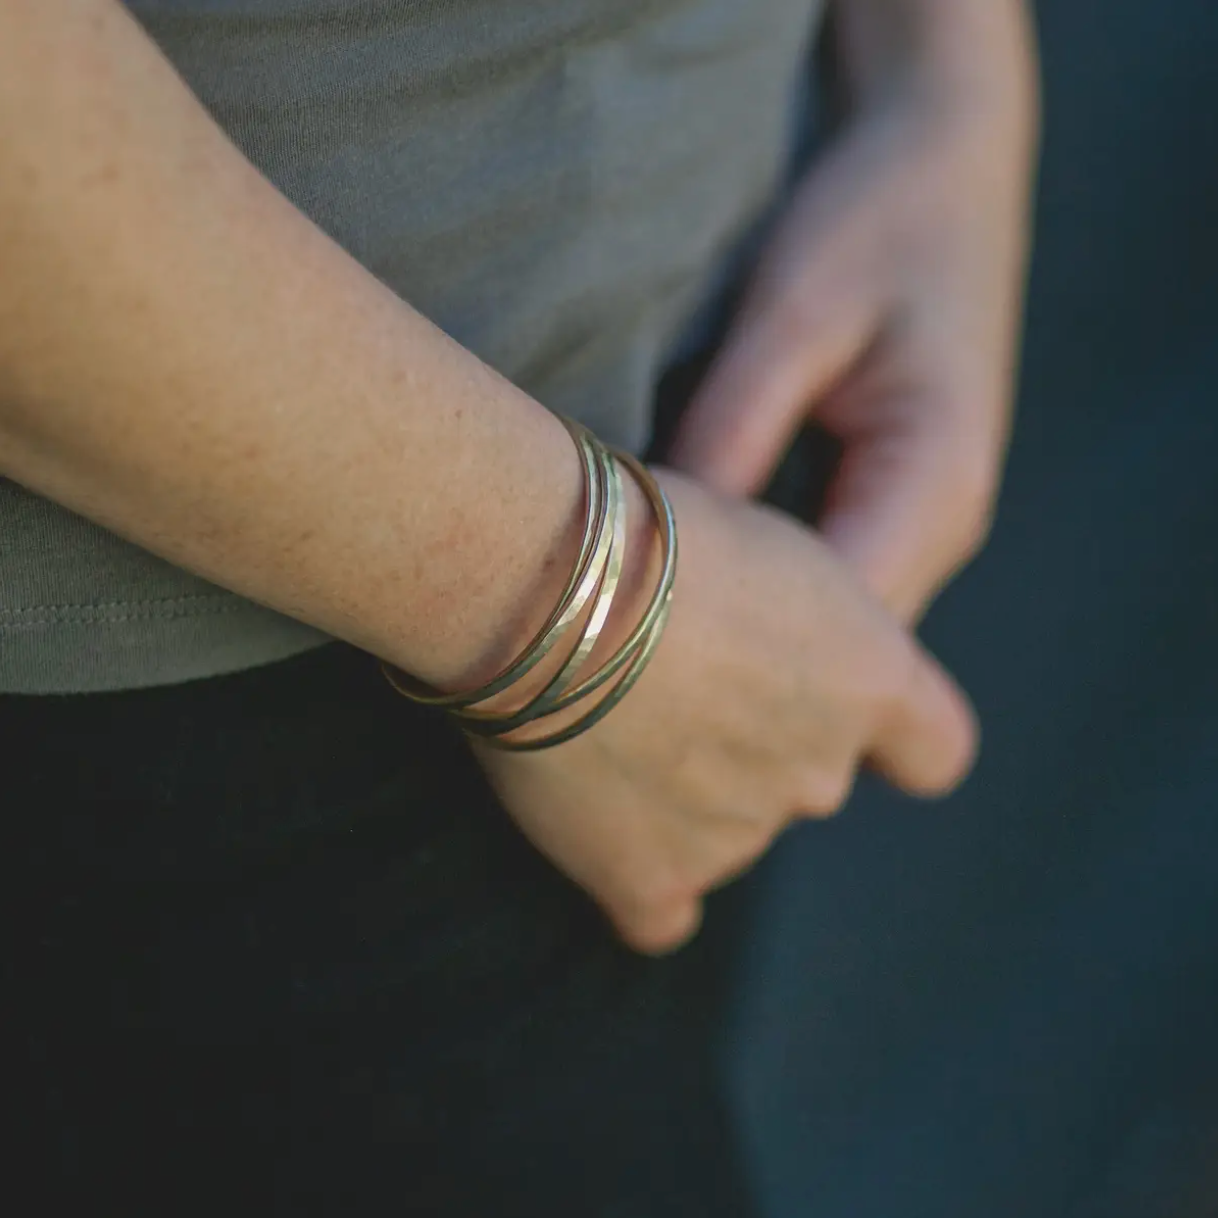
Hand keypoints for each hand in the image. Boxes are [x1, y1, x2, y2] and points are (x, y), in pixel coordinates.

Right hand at [473, 470, 976, 953]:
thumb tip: (763, 669)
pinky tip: (599, 823)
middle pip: (806, 780)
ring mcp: (739, 836)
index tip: (841, 714)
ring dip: (685, 794)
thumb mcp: (769, 549)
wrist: (556, 588)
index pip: (933, 750)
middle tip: (672, 681)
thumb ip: (803, 628)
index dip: (892, 741)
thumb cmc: (657, 537)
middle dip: (755, 744)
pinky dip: (636, 875)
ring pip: (726, 832)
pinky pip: (661, 908)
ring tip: (606, 718)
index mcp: (867, 681)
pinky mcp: (651, 876)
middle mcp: (820, 770)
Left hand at [669, 3, 1037, 621]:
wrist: (944, 164)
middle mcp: (938, 528)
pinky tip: (683, 593)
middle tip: (615, 667)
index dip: (741, 660)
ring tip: (637, 644)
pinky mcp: (884, 504)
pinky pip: (821, 582)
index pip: (841, 630)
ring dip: (747, 642)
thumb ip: (731, 430)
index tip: (632, 655)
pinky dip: (761, 601)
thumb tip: (658, 540)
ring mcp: (916, 523)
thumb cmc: (877, 222)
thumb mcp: (793, 316)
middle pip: (839, 654)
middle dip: (737, 669)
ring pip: (830, 630)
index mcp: (934, 486)